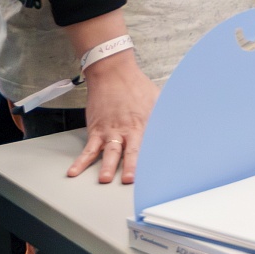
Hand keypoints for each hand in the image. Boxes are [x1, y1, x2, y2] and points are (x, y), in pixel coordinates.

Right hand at [69, 50, 157, 185]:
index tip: (154, 171)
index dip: (151, 158)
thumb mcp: (158, 99)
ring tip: (104, 179)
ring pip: (108, 151)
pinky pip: (87, 148)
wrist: (112, 73)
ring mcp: (109, 131)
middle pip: (129, 151)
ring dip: (106, 166)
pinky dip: (80, 161)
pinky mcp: (95, 129)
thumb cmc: (136, 86)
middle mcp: (126, 130)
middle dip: (129, 166)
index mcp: (143, 125)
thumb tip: (181, 124)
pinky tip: (74, 171)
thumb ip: (165, 115)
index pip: (148, 146)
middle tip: (128, 180)